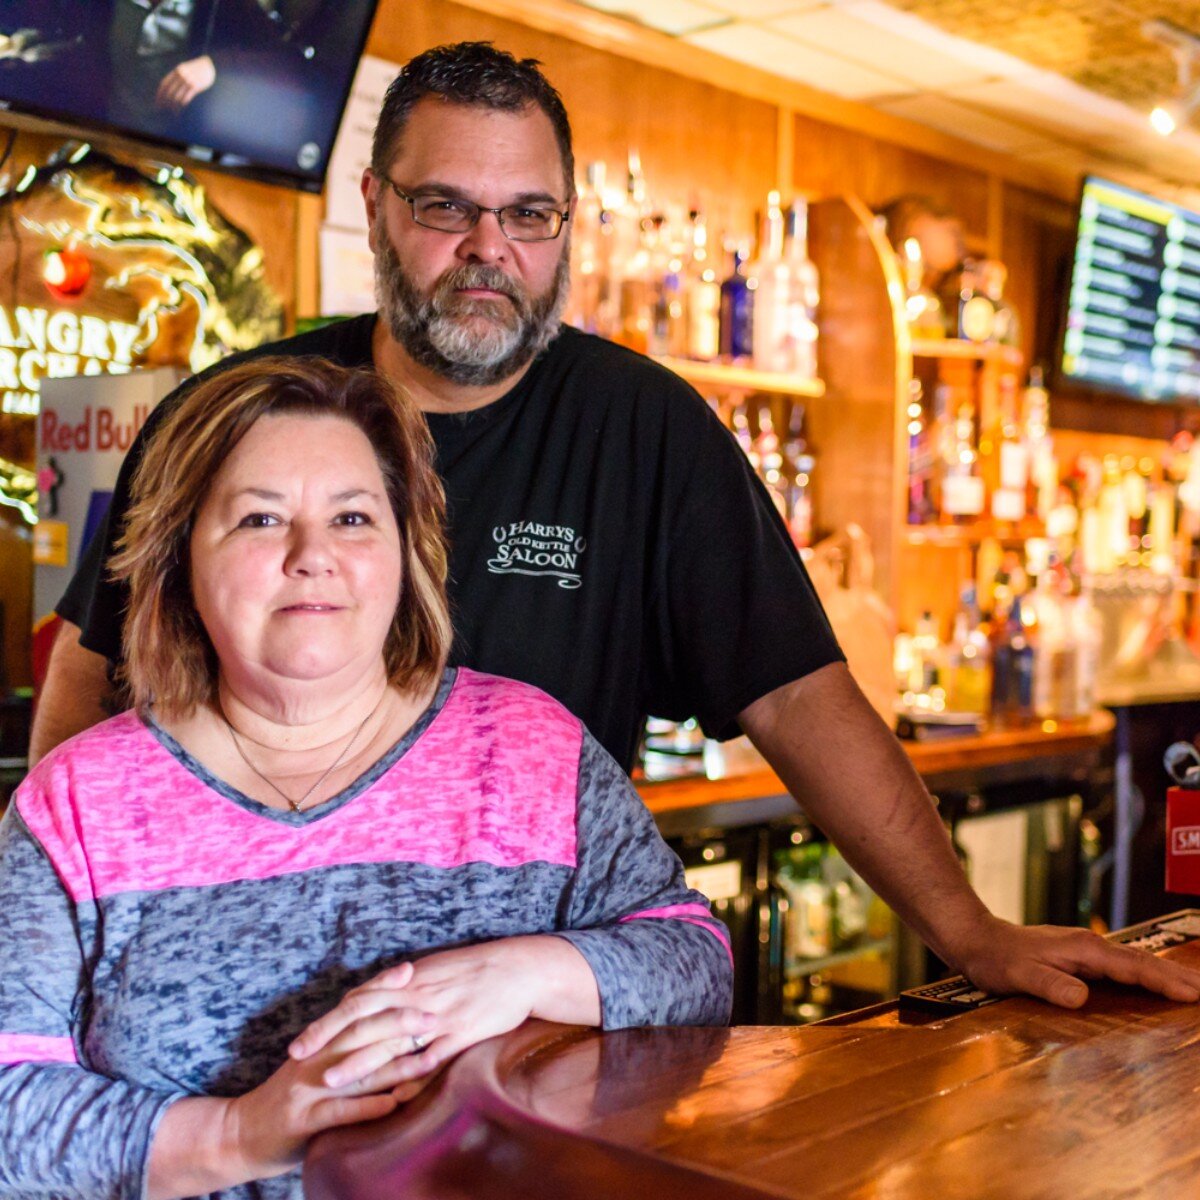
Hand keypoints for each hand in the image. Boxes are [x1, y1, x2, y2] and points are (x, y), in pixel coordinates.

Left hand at [155, 55, 215, 110]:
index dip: (159, 93)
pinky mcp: (195, 87)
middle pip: (169, 91)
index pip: (164, 84)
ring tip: (172, 112)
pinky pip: (185, 98)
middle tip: (162, 109)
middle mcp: (180, 75)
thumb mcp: (185, 69)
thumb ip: (178, 76)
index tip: (157, 101)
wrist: (211, 65)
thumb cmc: (198, 69)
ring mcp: (188, 81)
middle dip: (164, 101)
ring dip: (173, 106)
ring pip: (176, 96)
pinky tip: (179, 110)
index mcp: (176, 71)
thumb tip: (170, 88)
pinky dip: (181, 106)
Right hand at [224, 963, 436, 1178]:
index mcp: (321, 1040)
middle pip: (361, 1031)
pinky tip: (393, 1103)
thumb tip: (384, 1016)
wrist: (243, 1133)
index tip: (411, 970)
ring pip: (358, 1070)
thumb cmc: (292, 1096)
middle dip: (399, 1023)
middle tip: (435, 1017)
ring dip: (396, 1066)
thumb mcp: (317, 1061)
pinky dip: (367, 1107)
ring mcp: (309, 1087)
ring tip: (428, 1060)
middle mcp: (316, 1057)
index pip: (354, 1005)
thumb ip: (345, 1039)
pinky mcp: (305, 1120)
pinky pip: (340, 1111)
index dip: (381, 986)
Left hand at [290, 938, 597, 1091]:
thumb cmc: (476, 968)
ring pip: (392, 1039)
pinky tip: (392, 1094)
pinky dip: (410, 1075)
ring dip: (360, 1062)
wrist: (518, 968)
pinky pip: (432, 1057)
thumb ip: (404, 986)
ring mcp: (439, 1016)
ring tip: (332, 1081)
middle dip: (329, 1040)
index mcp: (409, 979)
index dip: (327, 1021)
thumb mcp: (435, 969)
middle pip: (365, 1018)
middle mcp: (417, 996)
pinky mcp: (462, 1033)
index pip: (358, 999)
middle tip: (299, 1060)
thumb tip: (376, 998)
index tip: (300, 1040)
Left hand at [952, 916, 1199, 1008]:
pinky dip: (1144, 976)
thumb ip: (1049, 985)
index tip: (1193, 994)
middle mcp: (1090, 947)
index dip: (1164, 982)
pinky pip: (1122, 968)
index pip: (1133, 967)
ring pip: (1135, 963)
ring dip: (1165, 975)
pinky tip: (1154, 986)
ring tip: (1194, 989)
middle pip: (1142, 962)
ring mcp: (1086, 951)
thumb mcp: (1019, 975)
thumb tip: (1082, 998)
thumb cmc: (997, 959)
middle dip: (1176, 976)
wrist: (977, 939)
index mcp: (1083, 950)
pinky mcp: (1080, 958)